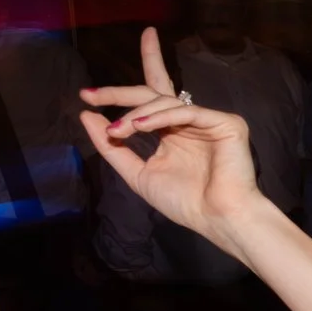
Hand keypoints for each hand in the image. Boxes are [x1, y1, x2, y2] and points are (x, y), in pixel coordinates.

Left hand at [78, 28, 264, 246]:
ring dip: (136, 113)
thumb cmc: (184, 202)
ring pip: (165, 101)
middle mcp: (188, 123)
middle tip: (91, 94)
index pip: (147, 102)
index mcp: (172, 133)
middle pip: (153, 92)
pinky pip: (188, 111)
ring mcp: (208, 121)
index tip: (85, 96)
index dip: (119, 93)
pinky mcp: (226, 123)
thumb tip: (86, 115)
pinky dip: (161, 116)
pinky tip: (140, 126)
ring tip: (118, 130)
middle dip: (119, 91)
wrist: (217, 219)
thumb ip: (112, 147)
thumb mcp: (137, 174)